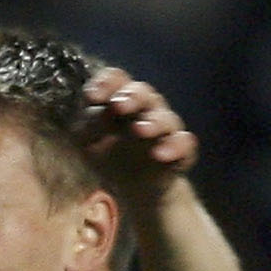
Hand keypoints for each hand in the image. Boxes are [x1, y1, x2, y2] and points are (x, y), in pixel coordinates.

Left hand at [74, 68, 200, 204]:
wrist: (133, 190)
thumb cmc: (108, 157)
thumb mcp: (87, 142)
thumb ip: (89, 124)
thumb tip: (99, 112)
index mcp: (120, 100)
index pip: (116, 80)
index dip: (105, 83)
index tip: (91, 97)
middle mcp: (146, 108)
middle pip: (142, 94)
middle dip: (130, 98)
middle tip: (117, 106)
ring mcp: (164, 129)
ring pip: (164, 118)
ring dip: (152, 122)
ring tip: (139, 130)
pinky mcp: (180, 151)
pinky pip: (183, 144)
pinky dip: (174, 147)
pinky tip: (160, 155)